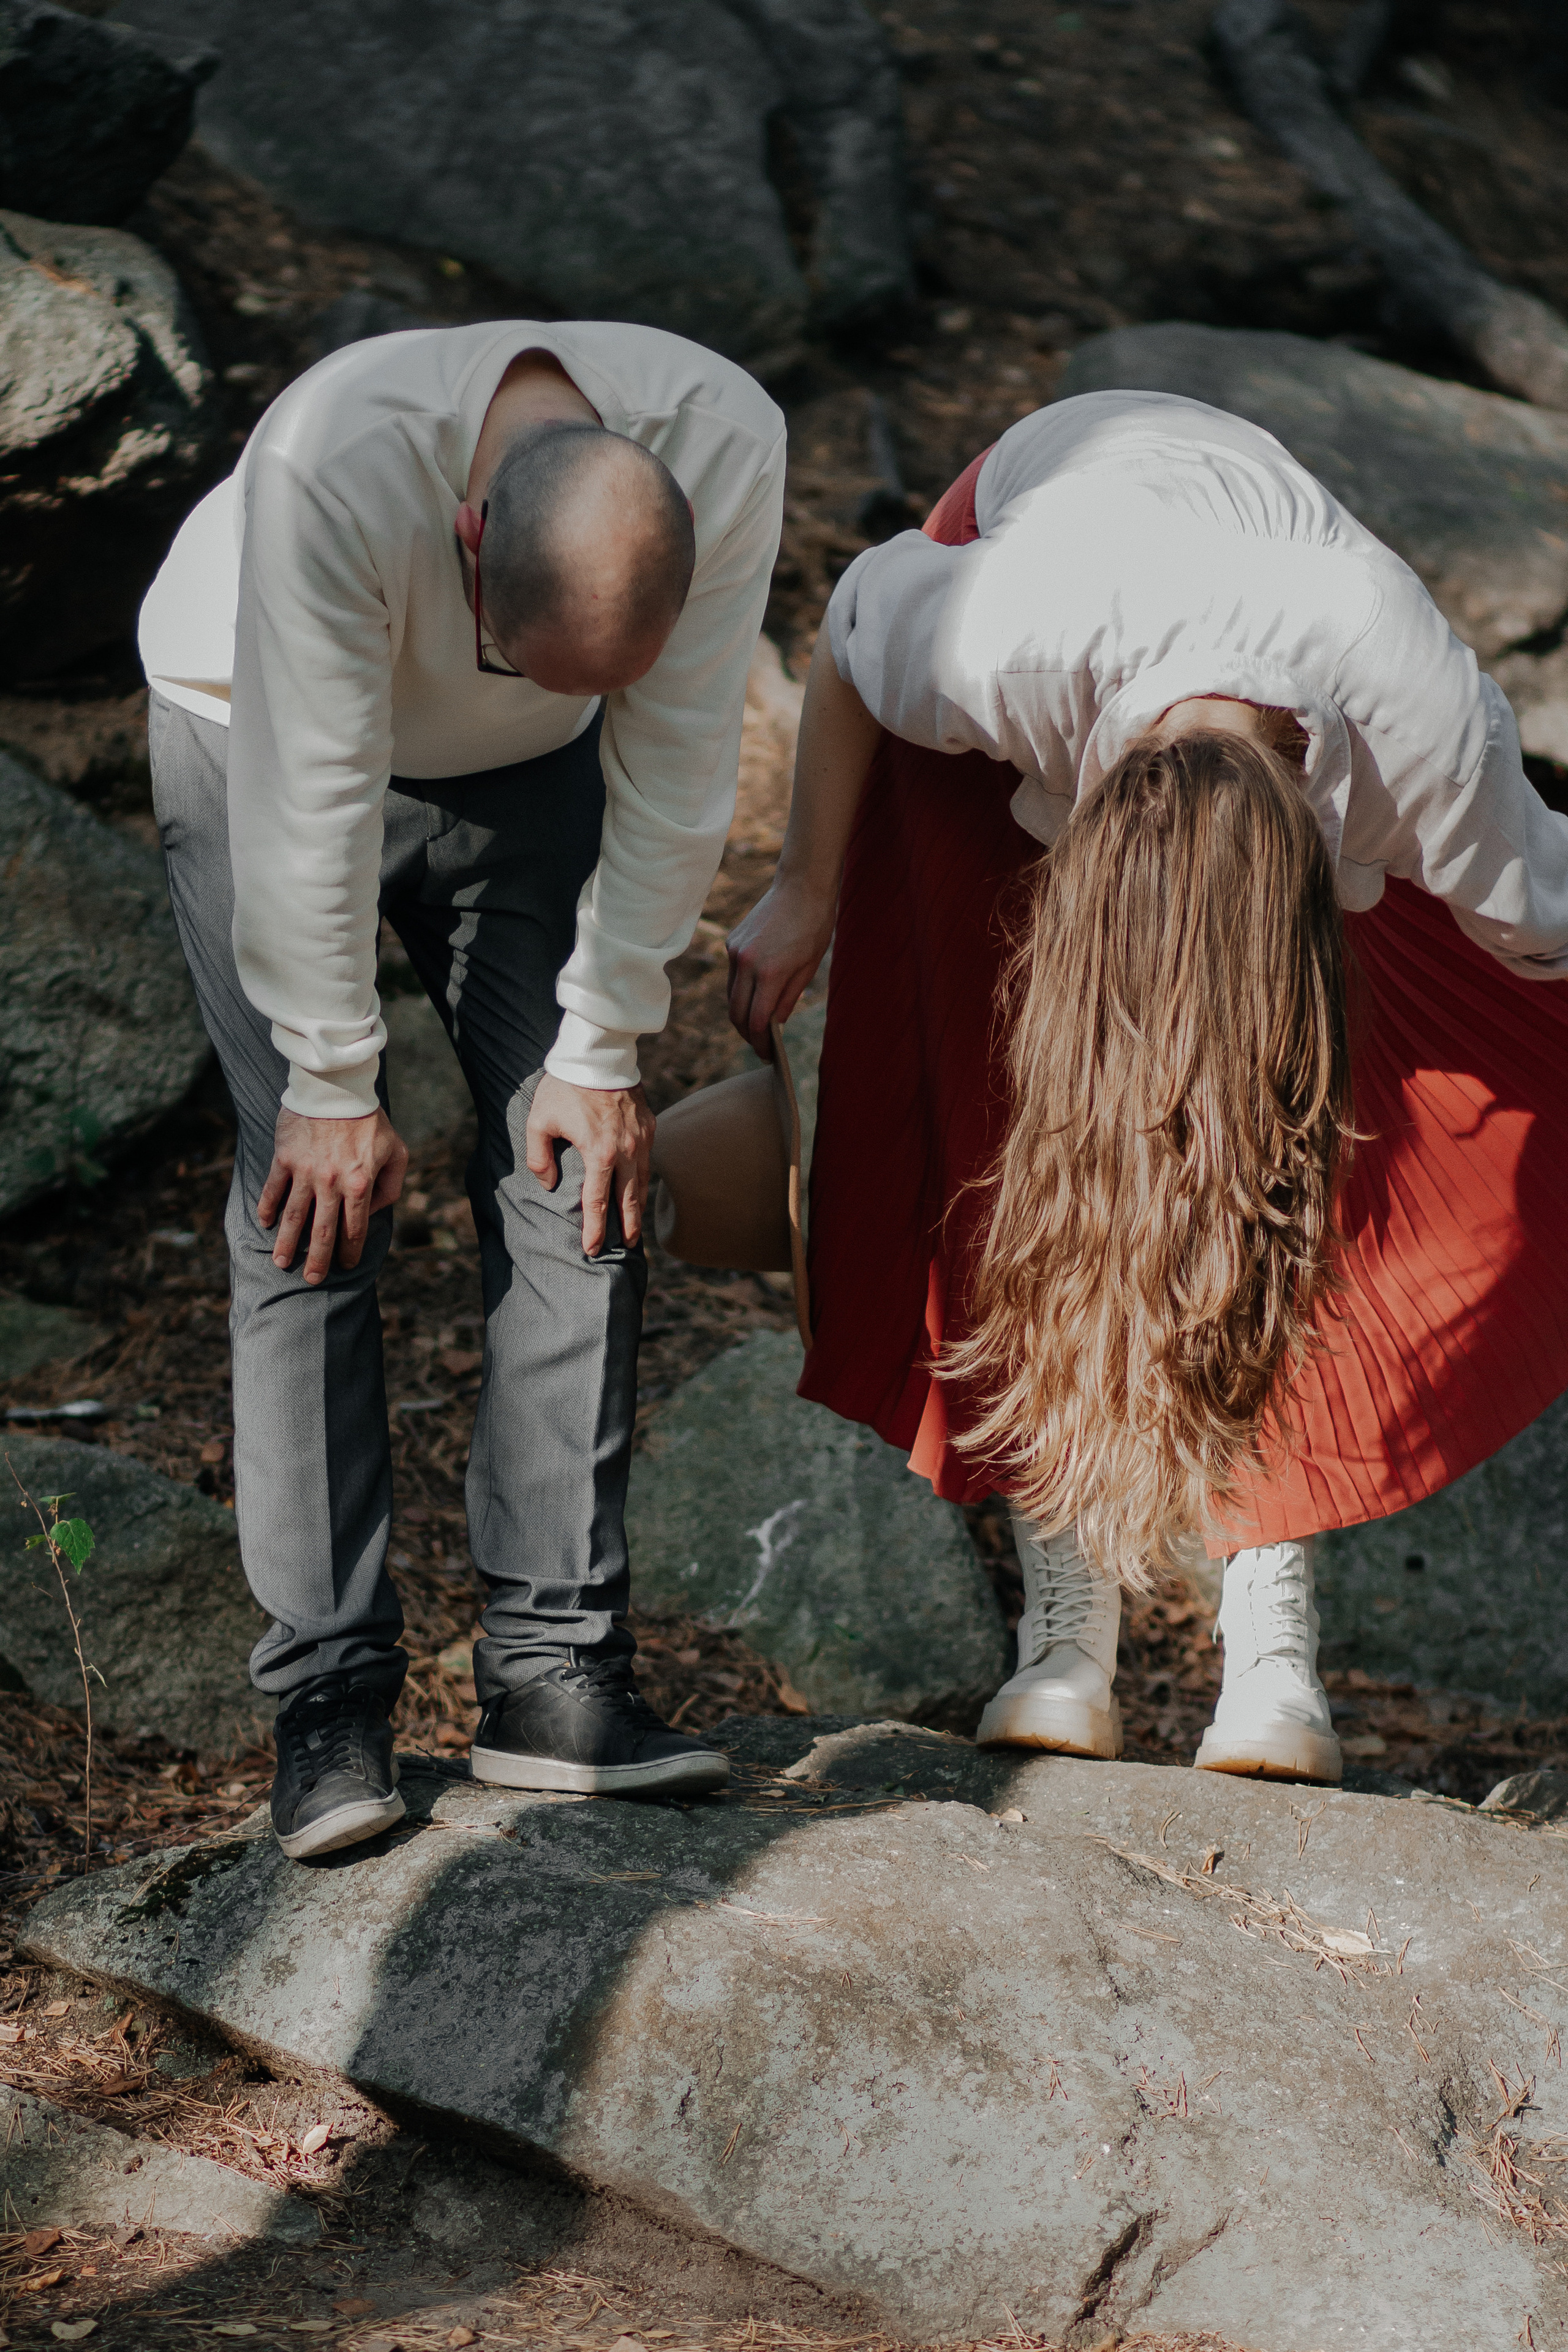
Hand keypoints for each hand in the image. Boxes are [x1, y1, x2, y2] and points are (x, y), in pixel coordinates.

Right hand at [258, 1107, 407, 1285]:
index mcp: (360, 1184)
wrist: (338, 1087)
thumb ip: (391, 1187)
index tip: (346, 1266)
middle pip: (322, 1231)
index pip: (354, 1229)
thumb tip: (371, 1213)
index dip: (350, 1252)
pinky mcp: (284, 1158)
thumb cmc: (371, 1120)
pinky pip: (272, 1189)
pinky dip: (267, 1208)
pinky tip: (264, 1224)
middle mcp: (331, 1183)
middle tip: (311, 1279)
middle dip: (317, 1260)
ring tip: (281, 1262)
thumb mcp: (396, 1152)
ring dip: (286, 1243)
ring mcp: (305, 1171)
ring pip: (293, 1216)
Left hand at [526, 1074, 654, 1256]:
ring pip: (642, 1181)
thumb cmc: (564, 1087)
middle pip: (628, 1199)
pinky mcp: (649, 1125)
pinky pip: (647, 1159)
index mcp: (599, 1154)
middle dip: (627, 1227)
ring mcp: (641, 1138)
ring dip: (638, 1205)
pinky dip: (643, 1178)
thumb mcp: (538, 1121)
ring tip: (636, 1225)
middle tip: (628, 1247)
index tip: (593, 1249)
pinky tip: (638, 1186)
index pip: (597, 1202)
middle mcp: (626, 1150)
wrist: (598, 1053)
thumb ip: (538, 1157)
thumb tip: (549, 1184)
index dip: (595, 1229)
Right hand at [726, 875, 835, 1056]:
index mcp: (769, 973)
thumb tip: (774, 1026)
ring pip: (731, 996)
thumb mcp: (808, 968)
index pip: (757, 1022)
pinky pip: (733, 976)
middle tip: (761, 1046)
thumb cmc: (814, 926)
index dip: (761, 1043)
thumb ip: (788, 999)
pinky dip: (742, 991)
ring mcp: (734, 951)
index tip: (768, 1055)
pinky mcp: (732, 942)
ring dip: (742, 1014)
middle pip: (737, 1013)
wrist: (801, 886)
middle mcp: (745, 963)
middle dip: (748, 1034)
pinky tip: (756, 995)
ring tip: (759, 1025)